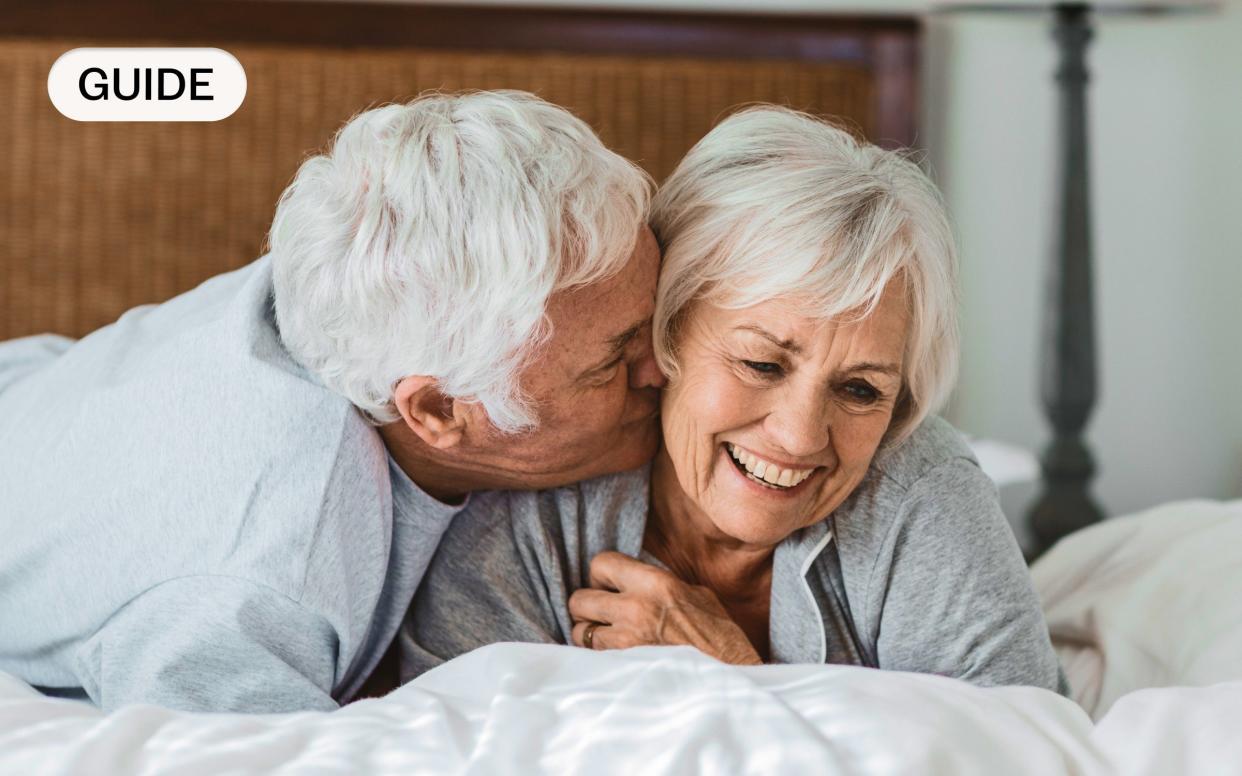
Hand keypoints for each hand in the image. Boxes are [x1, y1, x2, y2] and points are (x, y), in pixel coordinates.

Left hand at [567, 551, 762, 665]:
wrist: (730, 677)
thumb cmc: (720, 636)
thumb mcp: (697, 595)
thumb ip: (663, 584)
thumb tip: (640, 579)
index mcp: (655, 583)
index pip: (601, 563)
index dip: (601, 574)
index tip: (609, 585)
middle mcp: (635, 608)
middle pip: (579, 598)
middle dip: (587, 605)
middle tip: (603, 613)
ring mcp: (627, 641)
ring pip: (580, 631)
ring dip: (589, 633)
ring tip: (607, 637)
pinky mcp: (625, 668)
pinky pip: (593, 657)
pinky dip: (597, 657)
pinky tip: (614, 657)